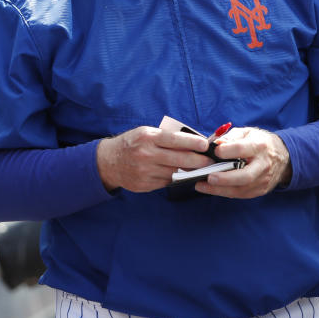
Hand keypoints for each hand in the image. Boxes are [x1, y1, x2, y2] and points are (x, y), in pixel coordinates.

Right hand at [96, 126, 210, 191]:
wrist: (109, 162)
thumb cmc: (132, 143)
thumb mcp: (146, 133)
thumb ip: (166, 137)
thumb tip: (192, 142)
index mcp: (148, 137)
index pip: (175, 140)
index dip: (193, 143)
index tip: (205, 145)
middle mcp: (146, 154)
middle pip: (179, 159)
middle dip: (198, 161)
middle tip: (209, 161)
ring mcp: (145, 171)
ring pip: (174, 172)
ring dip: (187, 170)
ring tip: (197, 168)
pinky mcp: (145, 184)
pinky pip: (166, 182)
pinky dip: (173, 177)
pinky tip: (176, 173)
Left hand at [193, 127, 291, 198]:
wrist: (283, 156)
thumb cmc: (259, 142)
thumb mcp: (247, 133)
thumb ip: (231, 137)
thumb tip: (216, 144)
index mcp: (259, 146)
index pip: (242, 149)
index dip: (227, 151)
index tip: (214, 151)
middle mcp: (263, 165)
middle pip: (245, 176)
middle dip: (225, 178)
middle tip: (209, 177)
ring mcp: (263, 180)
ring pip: (241, 189)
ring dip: (220, 189)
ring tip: (201, 186)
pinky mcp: (260, 190)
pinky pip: (241, 194)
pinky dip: (225, 192)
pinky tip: (211, 189)